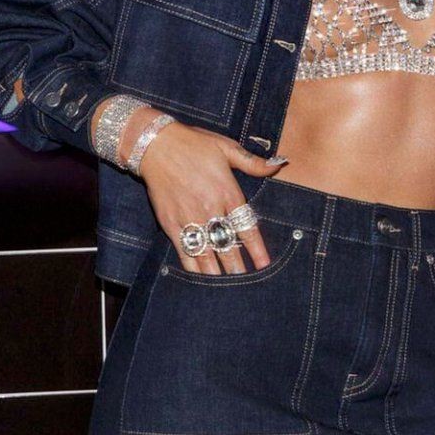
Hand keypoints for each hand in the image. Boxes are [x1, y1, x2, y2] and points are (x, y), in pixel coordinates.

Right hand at [134, 119, 288, 275]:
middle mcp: (210, 209)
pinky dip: (193, 267)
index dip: (256, 249)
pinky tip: (200, 279)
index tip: (264, 265)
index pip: (246, 227)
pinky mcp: (171, 224)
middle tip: (248, 286)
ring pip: (207, 254)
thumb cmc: (193, 144)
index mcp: (227, 192)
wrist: (155, 145)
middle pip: (228, 246)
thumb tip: (280, 164)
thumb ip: (253, 162)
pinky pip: (184, 251)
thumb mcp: (226, 147)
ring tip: (227, 290)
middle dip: (238, 269)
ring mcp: (189, 218)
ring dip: (217, 274)